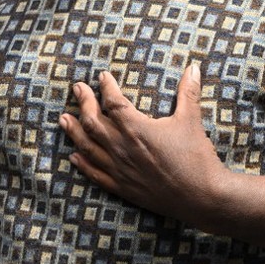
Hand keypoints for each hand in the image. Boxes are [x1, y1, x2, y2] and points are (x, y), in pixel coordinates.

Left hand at [59, 64, 227, 225]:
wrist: (201, 196)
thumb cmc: (196, 157)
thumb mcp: (191, 120)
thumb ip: (188, 92)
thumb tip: (193, 67)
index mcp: (137, 128)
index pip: (113, 102)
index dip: (106, 87)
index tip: (102, 77)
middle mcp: (122, 148)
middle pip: (93, 121)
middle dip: (83, 102)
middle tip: (77, 88)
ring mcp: (120, 169)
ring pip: (88, 147)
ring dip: (73, 131)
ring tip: (63, 119)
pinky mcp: (123, 187)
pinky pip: (95, 174)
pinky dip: (82, 164)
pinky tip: (74, 156)